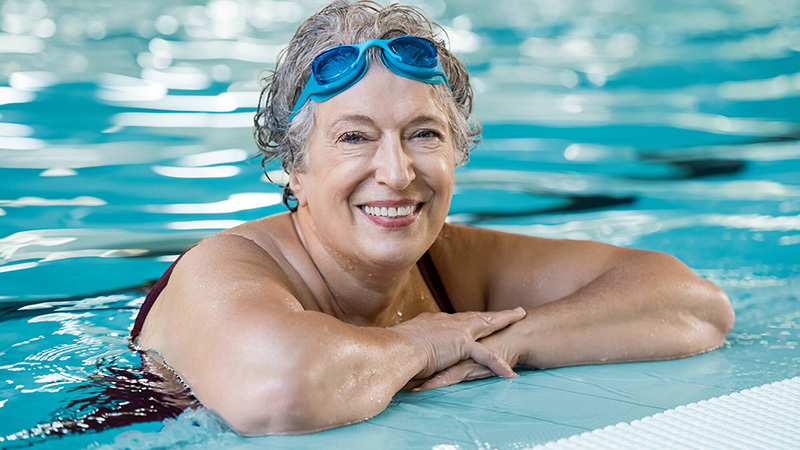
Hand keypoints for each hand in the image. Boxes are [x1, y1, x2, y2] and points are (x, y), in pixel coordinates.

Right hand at [389, 307, 525, 383]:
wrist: (393, 350)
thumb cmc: (391, 351)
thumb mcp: (403, 346)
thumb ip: (410, 349)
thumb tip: (403, 356)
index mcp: (434, 323)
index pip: (458, 319)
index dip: (471, 319)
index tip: (478, 318)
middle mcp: (447, 322)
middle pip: (477, 316)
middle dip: (496, 314)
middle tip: (515, 310)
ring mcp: (455, 330)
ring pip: (487, 324)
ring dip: (506, 321)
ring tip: (521, 318)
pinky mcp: (461, 343)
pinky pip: (486, 355)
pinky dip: (498, 364)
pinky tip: (510, 373)